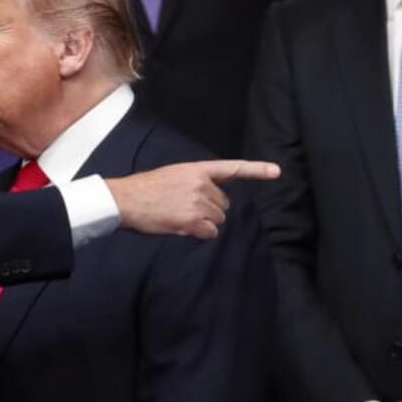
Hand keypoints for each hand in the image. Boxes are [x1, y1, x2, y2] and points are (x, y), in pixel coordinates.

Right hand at [105, 159, 280, 238]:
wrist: (124, 199)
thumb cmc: (144, 190)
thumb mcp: (172, 176)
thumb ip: (195, 183)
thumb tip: (211, 202)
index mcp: (196, 169)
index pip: (231, 168)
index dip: (257, 170)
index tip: (277, 172)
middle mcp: (201, 184)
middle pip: (224, 205)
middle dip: (210, 210)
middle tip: (184, 208)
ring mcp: (198, 202)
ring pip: (217, 220)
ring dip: (203, 223)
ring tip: (178, 216)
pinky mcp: (192, 220)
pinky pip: (209, 232)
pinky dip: (199, 233)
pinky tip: (180, 226)